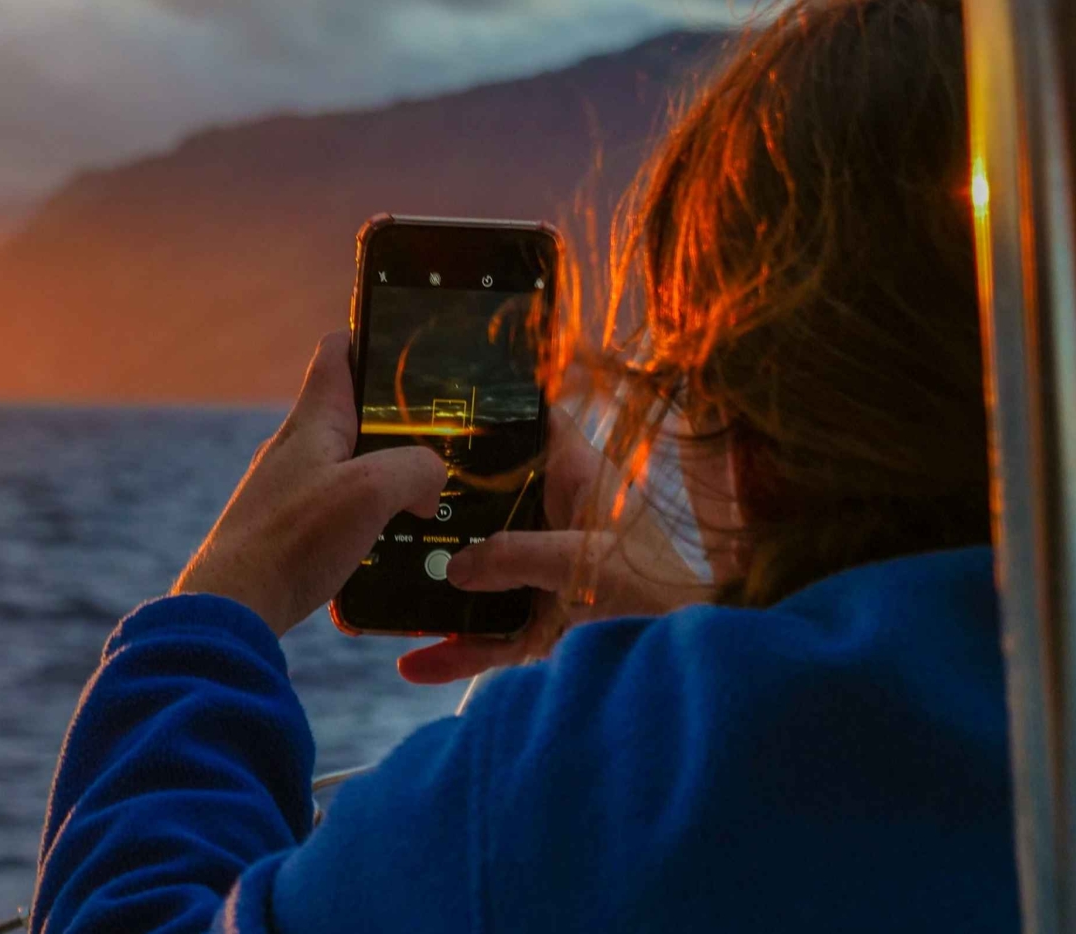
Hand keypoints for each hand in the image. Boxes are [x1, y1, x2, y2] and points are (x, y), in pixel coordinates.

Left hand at [174, 333, 446, 636]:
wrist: (235, 607)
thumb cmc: (293, 541)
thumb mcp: (371, 492)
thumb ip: (415, 469)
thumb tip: (430, 480)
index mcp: (314, 420)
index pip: (337, 353)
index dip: (370, 336)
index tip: (407, 342)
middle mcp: (298, 447)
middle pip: (352, 412)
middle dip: (397, 421)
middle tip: (441, 438)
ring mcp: (290, 488)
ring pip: (349, 463)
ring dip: (386, 474)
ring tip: (424, 497)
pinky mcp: (289, 527)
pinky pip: (338, 505)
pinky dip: (368, 513)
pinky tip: (389, 540)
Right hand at [396, 410, 709, 683]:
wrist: (688, 671)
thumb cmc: (657, 597)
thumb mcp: (583, 563)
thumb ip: (517, 556)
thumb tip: (454, 569)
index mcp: (583, 483)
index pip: (540, 427)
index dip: (502, 408)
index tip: (446, 404)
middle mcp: (562, 523)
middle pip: (495, 500)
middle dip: (446, 504)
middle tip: (388, 497)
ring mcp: (552, 576)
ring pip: (486, 570)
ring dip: (441, 585)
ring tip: (388, 587)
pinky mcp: (547, 628)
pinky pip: (492, 635)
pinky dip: (457, 651)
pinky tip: (415, 664)